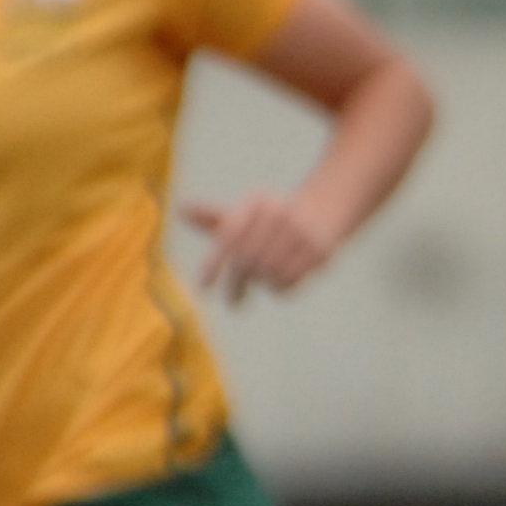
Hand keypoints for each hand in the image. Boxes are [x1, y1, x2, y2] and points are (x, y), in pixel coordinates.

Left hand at [179, 192, 342, 303]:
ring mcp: (299, 231)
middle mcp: (277, 213)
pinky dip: (280, 286)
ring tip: (265, 277)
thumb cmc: (272, 217)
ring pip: (268, 272)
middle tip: (232, 302)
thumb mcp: (245, 214)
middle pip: (246, 260)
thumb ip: (213, 218)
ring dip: (262, 282)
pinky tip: (282, 278)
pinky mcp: (318, 249)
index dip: (214, 263)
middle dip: (236, 285)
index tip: (203, 287)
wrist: (324, 209)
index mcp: (255, 203)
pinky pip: (288, 279)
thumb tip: (181, 209)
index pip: (228, 237)